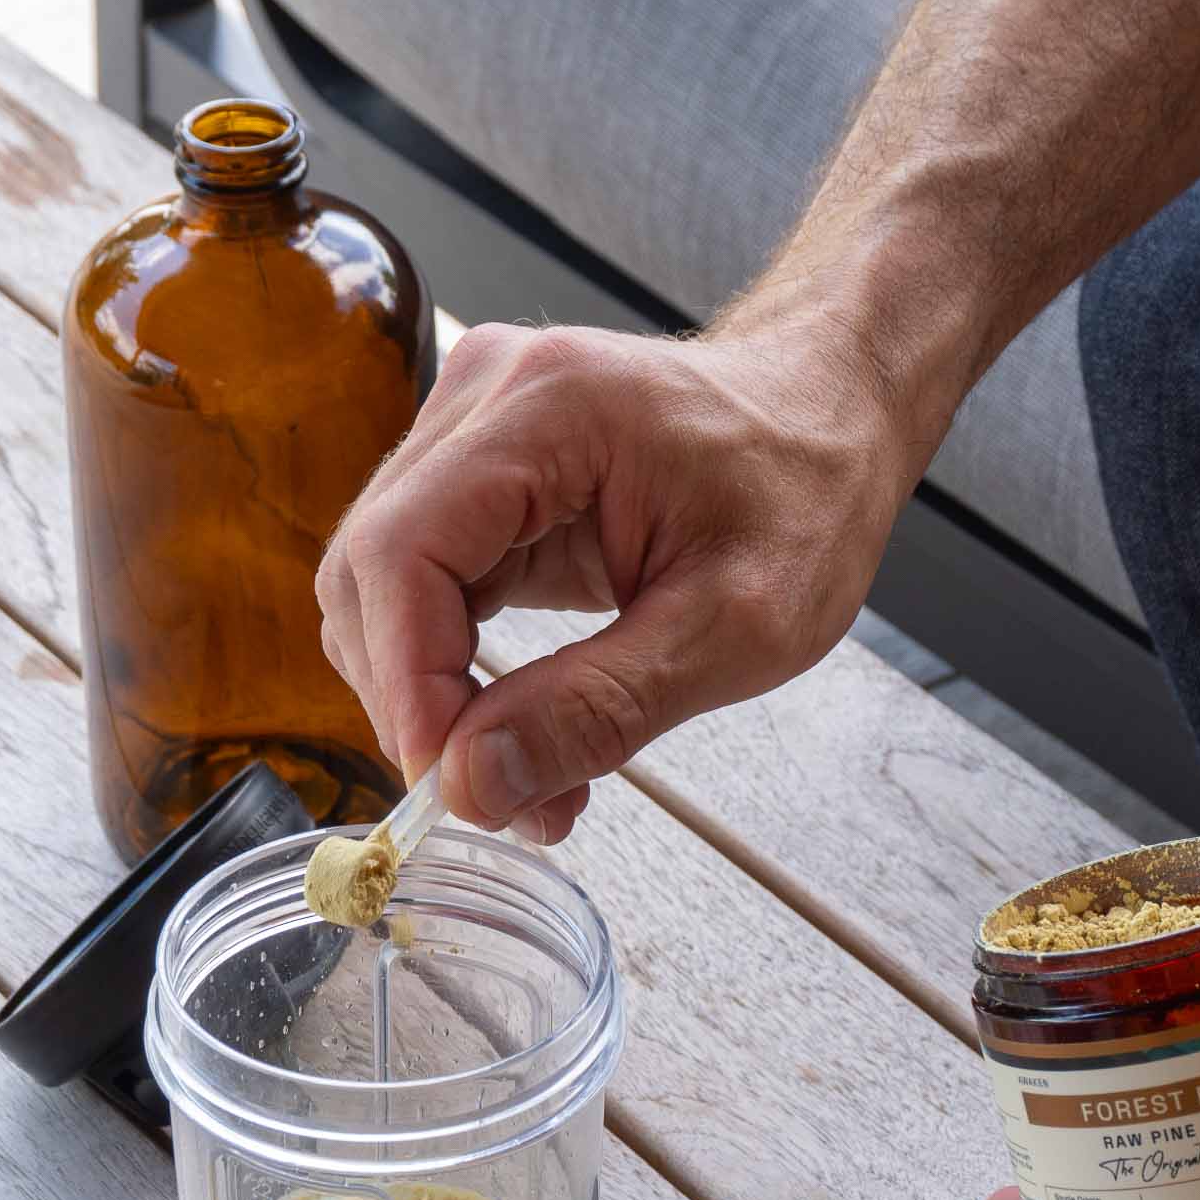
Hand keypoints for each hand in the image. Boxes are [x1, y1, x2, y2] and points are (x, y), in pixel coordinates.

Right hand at [316, 321, 913, 841]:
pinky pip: (425, 586)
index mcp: (551, 409)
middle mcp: (488, 399)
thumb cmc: (807, 495)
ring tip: (532, 777)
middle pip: (372, 571)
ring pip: (383, 588)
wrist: (828, 418)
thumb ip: (598, 709)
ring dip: (432, 699)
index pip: (404, 551)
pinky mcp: (481, 475)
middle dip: (418, 704)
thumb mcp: (734, 629)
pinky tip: (522, 727)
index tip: (449, 784)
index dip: (407, 682)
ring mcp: (474, 431)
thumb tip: (471, 785)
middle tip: (503, 800)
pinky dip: (455, 672)